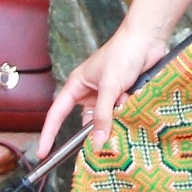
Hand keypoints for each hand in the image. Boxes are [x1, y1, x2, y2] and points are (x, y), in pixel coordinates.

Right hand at [36, 19, 171, 154]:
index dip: (49, 133)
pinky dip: (127, 112)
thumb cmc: (123, 53)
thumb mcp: (109, 86)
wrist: (148, 39)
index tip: (43, 152)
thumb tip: (96, 142)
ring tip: (125, 107)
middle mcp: (90, 92)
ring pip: (107, 119)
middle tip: (105, 141)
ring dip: (116, 119)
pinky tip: (135, 100)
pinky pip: (122, 114)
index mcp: (77, 85)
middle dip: (96, 129)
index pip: (57, 113)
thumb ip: (103, 114)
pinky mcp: (124, 96)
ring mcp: (107, 95)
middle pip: (86, 121)